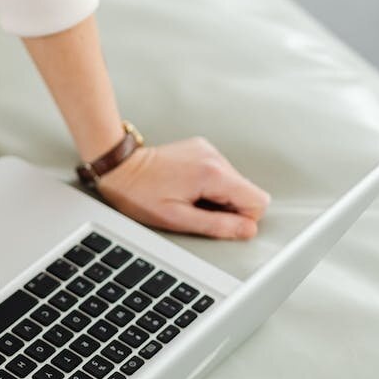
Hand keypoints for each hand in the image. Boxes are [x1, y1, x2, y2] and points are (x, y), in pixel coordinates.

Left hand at [96, 136, 270, 238]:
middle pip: (247, 191)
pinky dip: (209, 184)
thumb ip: (217, 225)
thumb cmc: (141, 194)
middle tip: (196, 210)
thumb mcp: (177, 218)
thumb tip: (247, 230)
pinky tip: (187, 187)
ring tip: (188, 198)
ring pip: (234, 183)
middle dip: (228, 208)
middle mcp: (216, 157)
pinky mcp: (202, 148)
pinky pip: (220, 172)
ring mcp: (209, 150)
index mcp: (213, 174)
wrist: (121, 168)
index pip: (258, 201)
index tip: (217, 221)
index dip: (242, 219)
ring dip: (217, 196)